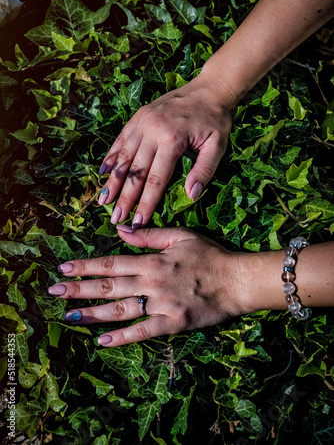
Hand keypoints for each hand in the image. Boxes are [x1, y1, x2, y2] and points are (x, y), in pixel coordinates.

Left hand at [49, 227, 243, 345]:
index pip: (112, 262)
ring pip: (120, 309)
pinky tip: (102, 340)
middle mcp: (151, 282)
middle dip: (79, 289)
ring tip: (69, 315)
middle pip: (109, 286)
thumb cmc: (210, 255)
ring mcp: (161, 304)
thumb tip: (120, 231)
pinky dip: (122, 337)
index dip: (86, 266)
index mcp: (152, 260)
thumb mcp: (181, 236)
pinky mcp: (173, 323)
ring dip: (92, 313)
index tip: (64, 268)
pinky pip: (143, 332)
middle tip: (53, 292)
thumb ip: (149, 235)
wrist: (237, 280)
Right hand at [97, 72, 234, 227]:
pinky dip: (111, 156)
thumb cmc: (215, 120)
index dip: (146, 204)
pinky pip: (121, 138)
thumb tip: (190, 196)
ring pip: (123, 156)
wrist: (210, 88)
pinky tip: (103, 172)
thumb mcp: (218, 146)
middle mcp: (153, 130)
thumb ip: (204, 171)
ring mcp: (143, 121)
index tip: (138, 222)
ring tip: (103, 199)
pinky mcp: (139, 116)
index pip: (156, 180)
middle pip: (135, 171)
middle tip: (115, 218)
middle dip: (124, 197)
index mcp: (172, 140)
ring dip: (112, 180)